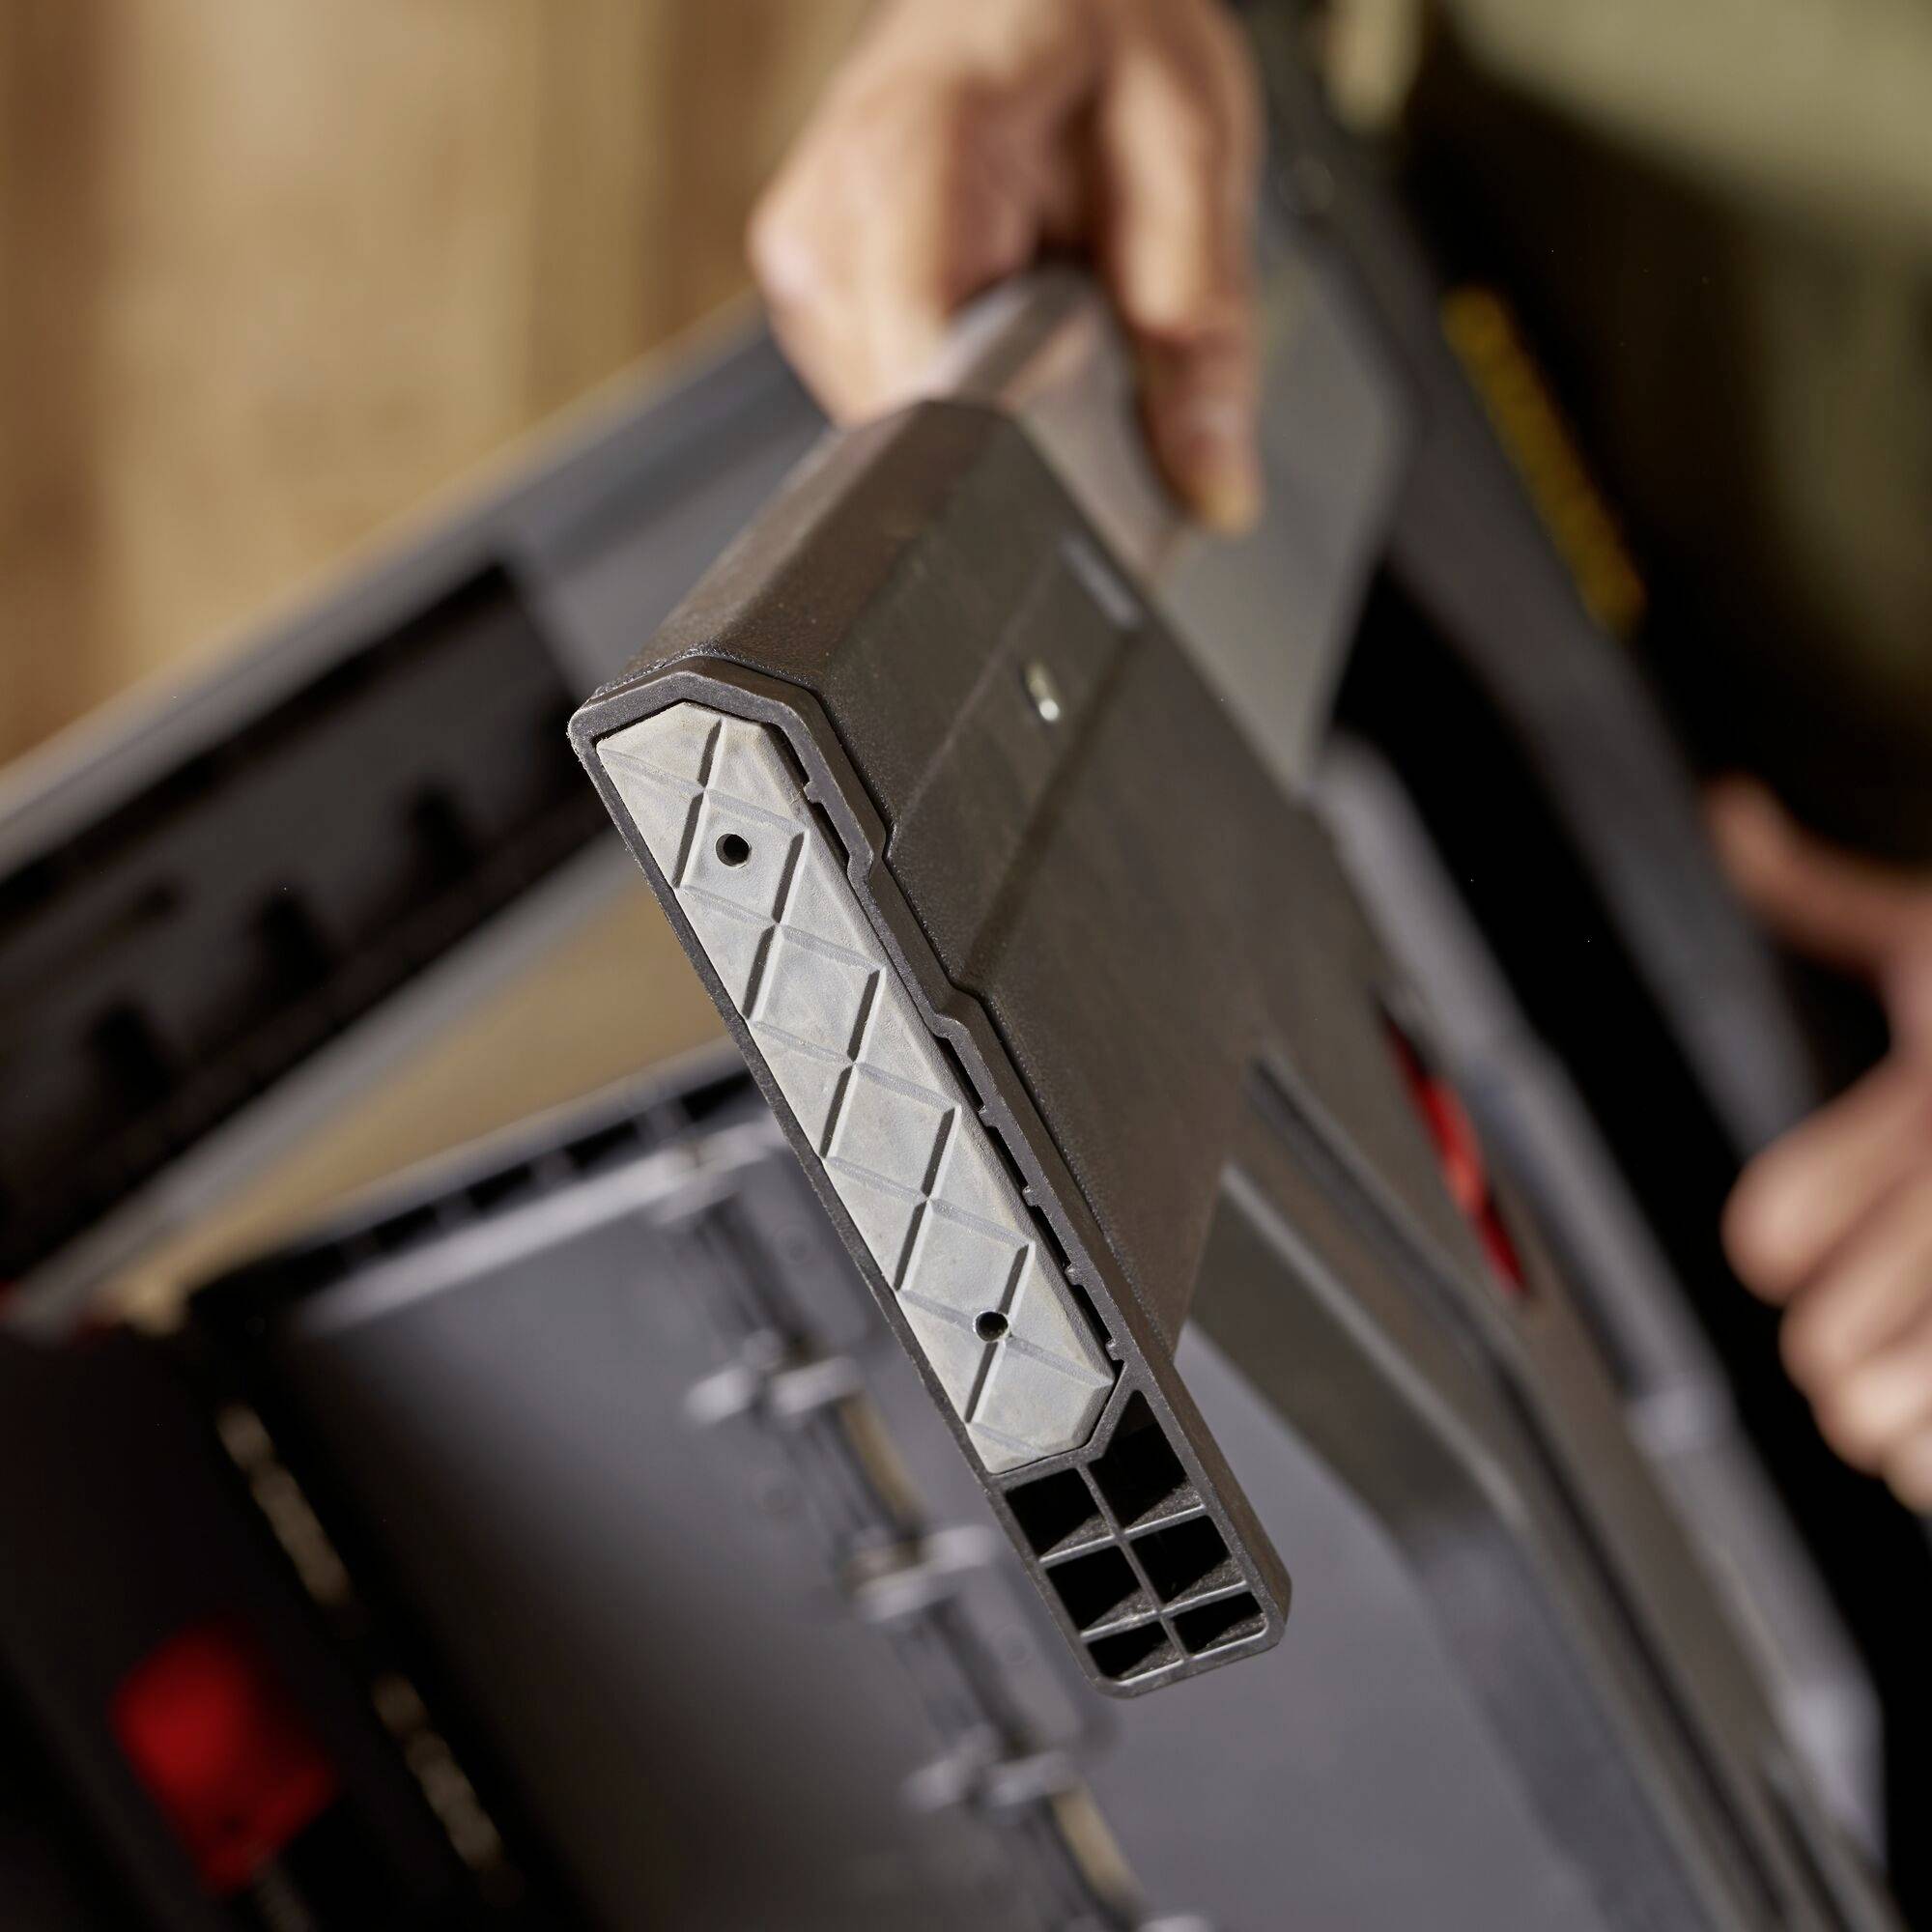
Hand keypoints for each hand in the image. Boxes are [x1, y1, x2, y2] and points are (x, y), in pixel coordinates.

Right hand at [747, 0, 1263, 532]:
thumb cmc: (1097, 33)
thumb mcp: (1189, 156)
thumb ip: (1200, 336)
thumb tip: (1214, 486)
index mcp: (904, 157)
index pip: (919, 375)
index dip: (1011, 430)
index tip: (1081, 409)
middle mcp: (824, 223)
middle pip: (907, 421)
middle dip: (1008, 414)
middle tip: (1071, 314)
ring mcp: (804, 266)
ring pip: (893, 427)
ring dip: (981, 394)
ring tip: (1029, 289)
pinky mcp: (809, 301)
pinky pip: (884, 398)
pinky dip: (954, 380)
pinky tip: (990, 307)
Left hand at [1713, 780, 1931, 1507]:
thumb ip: (1827, 895)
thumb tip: (1732, 813)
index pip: (1767, 1236)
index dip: (1783, 1245)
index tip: (1816, 1232)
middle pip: (1819, 1354)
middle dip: (1843, 1349)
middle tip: (1888, 1319)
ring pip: (1888, 1431)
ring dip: (1904, 1427)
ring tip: (1931, 1382)